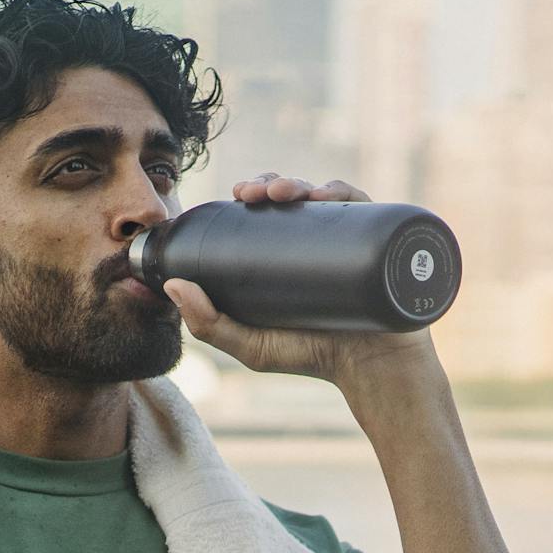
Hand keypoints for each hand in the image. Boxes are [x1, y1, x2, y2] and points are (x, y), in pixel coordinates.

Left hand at [161, 172, 437, 387]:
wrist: (373, 370)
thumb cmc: (313, 357)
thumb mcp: (252, 346)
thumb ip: (209, 324)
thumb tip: (172, 286)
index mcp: (291, 253)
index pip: (270, 210)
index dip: (253, 192)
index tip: (236, 194)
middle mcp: (321, 240)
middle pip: (294, 196)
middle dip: (271, 183)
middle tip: (253, 193)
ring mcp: (351, 239)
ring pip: (323, 196)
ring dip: (300, 182)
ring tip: (282, 192)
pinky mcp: (380, 242)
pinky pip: (362, 206)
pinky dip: (342, 193)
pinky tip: (323, 196)